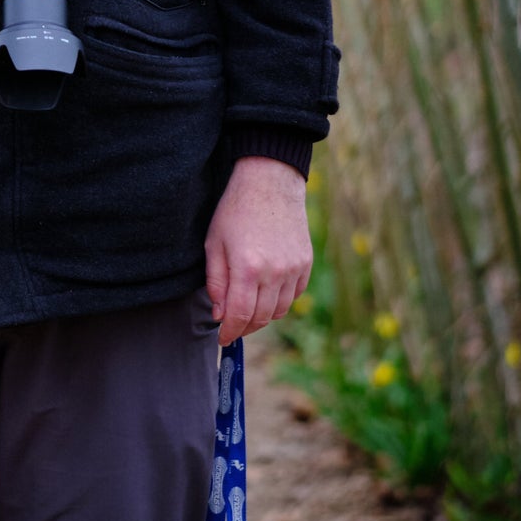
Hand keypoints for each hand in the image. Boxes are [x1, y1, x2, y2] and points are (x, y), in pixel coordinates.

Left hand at [205, 156, 311, 346]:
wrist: (269, 181)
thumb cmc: (236, 210)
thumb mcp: (214, 243)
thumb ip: (216, 282)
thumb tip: (220, 314)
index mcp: (247, 267)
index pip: (239, 316)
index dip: (229, 332)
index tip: (223, 338)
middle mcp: (274, 272)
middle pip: (261, 318)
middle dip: (244, 327)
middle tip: (232, 325)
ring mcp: (294, 268)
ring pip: (279, 311)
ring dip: (262, 316)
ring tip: (248, 308)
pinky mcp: (306, 263)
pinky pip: (293, 296)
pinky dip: (279, 301)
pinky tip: (266, 291)